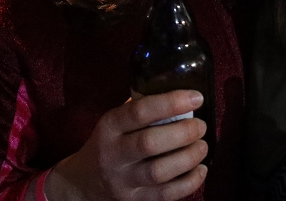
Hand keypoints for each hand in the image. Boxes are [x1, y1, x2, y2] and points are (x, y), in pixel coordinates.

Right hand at [43, 90, 207, 200]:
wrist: (83, 183)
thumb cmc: (108, 144)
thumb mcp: (115, 122)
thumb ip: (140, 109)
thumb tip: (179, 94)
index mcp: (110, 127)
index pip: (139, 112)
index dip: (170, 102)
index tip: (196, 98)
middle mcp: (113, 155)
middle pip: (149, 143)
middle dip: (183, 132)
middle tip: (201, 126)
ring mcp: (123, 182)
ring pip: (159, 172)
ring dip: (189, 157)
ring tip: (202, 146)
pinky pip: (166, 195)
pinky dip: (189, 182)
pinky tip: (200, 169)